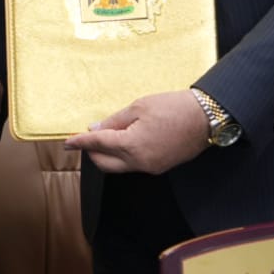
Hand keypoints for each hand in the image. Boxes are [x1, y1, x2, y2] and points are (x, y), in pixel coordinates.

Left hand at [64, 90, 207, 174]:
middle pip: (104, 163)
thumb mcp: (140, 106)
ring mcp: (150, 167)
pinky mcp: (159, 167)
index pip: (97, 145)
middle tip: (88, 137)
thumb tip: (96, 129)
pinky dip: (124, 155)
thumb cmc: (174, 107)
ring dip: (108, 154)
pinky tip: (127, 140)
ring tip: (109, 136)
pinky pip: (133, 165)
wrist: (206, 118)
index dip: (80, 142)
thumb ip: (115, 120)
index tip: (67, 142)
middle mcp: (139, 162)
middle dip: (92, 152)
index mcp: (132, 145)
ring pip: (119, 166)